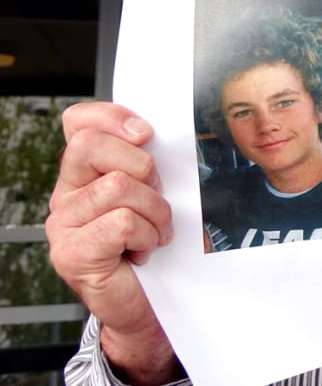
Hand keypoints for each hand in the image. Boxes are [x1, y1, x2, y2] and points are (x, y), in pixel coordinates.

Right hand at [46, 102, 181, 381]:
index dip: (112, 117)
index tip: (145, 133)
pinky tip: (142, 251)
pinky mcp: (72, 253)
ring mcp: (64, 225)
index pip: (79, 122)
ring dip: (153, 211)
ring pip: (117, 187)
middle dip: (141, 167)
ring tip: (153, 232)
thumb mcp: (153, 194)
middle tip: (155, 195)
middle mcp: (67, 194)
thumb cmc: (151, 247)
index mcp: (84, 173)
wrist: (148, 306)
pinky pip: (121, 222)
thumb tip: (152, 134)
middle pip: (92, 146)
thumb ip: (146, 162)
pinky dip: (145, 235)